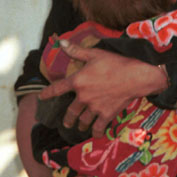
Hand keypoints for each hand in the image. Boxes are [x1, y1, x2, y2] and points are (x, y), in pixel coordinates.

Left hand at [39, 42, 167, 136]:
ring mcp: (94, 107)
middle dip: (68, 118)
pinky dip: (96, 132)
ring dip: (80, 125)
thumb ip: (77, 51)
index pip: (57, 88)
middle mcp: (83, 97)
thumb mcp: (95, 54)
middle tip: (67, 123)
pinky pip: (98, 127)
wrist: (135, 76)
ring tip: (80, 127)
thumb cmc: (115, 63)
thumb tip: (62, 43)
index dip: (48, 93)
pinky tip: (95, 134)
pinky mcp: (106, 114)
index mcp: (78, 81)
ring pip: (83, 121)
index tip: (41, 97)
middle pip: (71, 111)